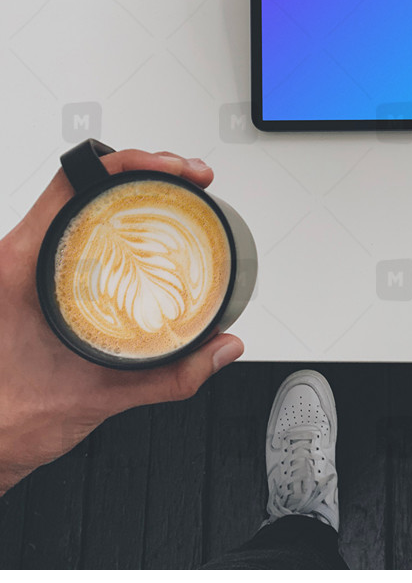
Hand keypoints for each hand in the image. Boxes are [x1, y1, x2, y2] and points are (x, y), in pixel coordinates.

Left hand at [0, 148, 243, 495]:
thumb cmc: (10, 420)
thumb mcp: (95, 398)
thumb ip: (168, 376)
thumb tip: (219, 349)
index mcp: (18, 267)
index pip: (73, 183)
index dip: (129, 162)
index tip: (170, 169)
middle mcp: (17, 256)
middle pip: (85, 183)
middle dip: (145, 171)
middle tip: (190, 179)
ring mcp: (24, 265)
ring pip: (80, 203)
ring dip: (130, 193)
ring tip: (177, 195)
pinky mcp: (35, 280)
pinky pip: (78, 232)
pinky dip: (115, 222)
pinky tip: (146, 234)